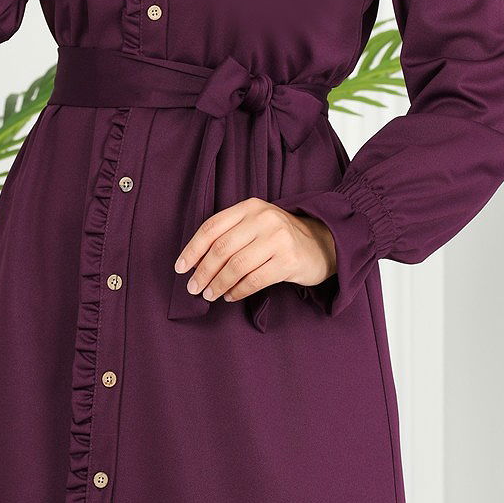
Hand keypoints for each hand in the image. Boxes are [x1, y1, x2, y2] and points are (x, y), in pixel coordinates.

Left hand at [173, 197, 337, 304]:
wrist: (323, 243)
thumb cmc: (280, 237)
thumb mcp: (256, 224)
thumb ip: (230, 235)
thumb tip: (195, 262)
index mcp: (250, 207)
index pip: (212, 227)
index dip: (193, 249)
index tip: (180, 268)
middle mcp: (263, 219)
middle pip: (222, 248)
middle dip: (203, 271)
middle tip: (193, 287)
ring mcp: (278, 239)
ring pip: (236, 266)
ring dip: (218, 284)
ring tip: (210, 295)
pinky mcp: (288, 261)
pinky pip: (254, 280)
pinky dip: (238, 291)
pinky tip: (230, 296)